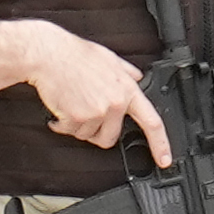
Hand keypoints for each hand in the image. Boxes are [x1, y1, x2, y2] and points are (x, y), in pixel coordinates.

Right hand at [28, 26, 172, 162]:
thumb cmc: (75, 54)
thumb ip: (126, 72)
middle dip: (97, 132)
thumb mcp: (110, 58)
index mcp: (127, 90)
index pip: (152, 122)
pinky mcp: (76, 118)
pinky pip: (70, 132)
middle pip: (110, 138)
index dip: (160, 144)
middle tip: (86, 117)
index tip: (164, 159)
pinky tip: (60, 107)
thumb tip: (136, 77)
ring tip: (71, 103)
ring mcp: (96, 112)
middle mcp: (115, 103)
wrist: (49, 54)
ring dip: (77, 126)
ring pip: (87, 136)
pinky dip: (62, 123)